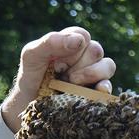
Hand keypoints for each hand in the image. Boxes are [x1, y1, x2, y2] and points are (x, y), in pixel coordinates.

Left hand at [1, 26, 115, 131]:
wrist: (29, 102)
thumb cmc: (31, 75)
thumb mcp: (32, 55)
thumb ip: (50, 42)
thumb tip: (80, 41)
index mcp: (71, 42)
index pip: (82, 36)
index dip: (70, 48)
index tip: (55, 62)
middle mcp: (86, 55)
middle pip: (95, 50)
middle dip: (76, 63)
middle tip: (59, 74)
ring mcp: (94, 73)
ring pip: (107, 65)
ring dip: (88, 74)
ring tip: (70, 83)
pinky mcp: (97, 90)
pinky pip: (108, 86)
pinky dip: (102, 88)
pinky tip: (93, 90)